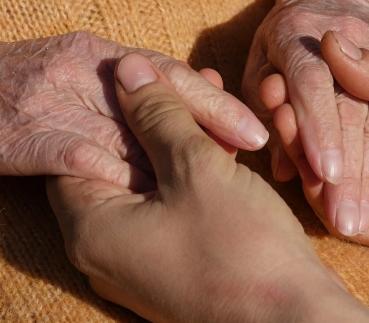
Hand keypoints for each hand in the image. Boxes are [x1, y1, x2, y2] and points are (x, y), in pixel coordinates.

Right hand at [0, 5, 267, 188]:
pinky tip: (154, 196)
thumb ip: (114, 91)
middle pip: (161, 98)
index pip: (168, 77)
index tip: (255, 125)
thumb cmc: (9, 84)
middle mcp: (85, 73)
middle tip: (257, 143)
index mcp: (98, 56)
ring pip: (131, 132)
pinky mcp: (34, 138)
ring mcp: (60, 103)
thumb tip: (169, 106)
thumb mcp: (69, 74)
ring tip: (221, 179)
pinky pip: (87, 159)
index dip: (214, 102)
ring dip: (177, 158)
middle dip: (212, 122)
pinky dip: (122, 177)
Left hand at [47, 53, 368, 321]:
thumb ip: (155, 114)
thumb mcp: (195, 168)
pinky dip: (184, 175)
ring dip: (172, 143)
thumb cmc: (241, 250)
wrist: (295, 322)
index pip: (73, 152)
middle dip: (148, 121)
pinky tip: (217, 143)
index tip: (138, 80)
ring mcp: (133, 262)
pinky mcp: (166, 266)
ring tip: (207, 100)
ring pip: (144, 185)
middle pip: (112, 166)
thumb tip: (125, 70)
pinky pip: (164, 208)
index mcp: (90, 228)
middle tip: (178, 83)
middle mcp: (101, 250)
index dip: (106, 110)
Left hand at [242, 0, 368, 235]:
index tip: (326, 174)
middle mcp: (338, 39)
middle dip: (348, 167)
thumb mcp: (259, 70)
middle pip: (349, 108)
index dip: (318, 129)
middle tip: (344, 218)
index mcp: (293, 36)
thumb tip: (280, 171)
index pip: (310, 83)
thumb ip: (266, 113)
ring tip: (358, 216)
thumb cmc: (280, 43)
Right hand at [302, 31, 368, 261]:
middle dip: (304, 122)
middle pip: (339, 140)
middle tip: (273, 101)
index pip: (358, 106)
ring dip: (302, 154)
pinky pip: (344, 219)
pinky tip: (300, 173)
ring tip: (279, 127)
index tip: (285, 76)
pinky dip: (317, 197)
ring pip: (334, 178)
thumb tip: (332, 43)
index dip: (320, 92)